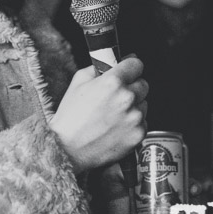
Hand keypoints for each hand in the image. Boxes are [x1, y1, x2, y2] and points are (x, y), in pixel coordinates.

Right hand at [50, 56, 147, 172]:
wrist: (68, 149)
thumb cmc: (70, 117)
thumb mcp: (77, 83)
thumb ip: (96, 69)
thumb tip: (109, 65)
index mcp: (112, 82)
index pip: (136, 64)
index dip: (130, 66)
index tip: (128, 70)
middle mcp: (127, 98)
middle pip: (143, 84)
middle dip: (132, 87)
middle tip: (116, 95)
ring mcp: (135, 117)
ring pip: (144, 104)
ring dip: (133, 106)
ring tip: (113, 114)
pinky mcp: (139, 134)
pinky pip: (142, 122)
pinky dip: (133, 123)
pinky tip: (116, 127)